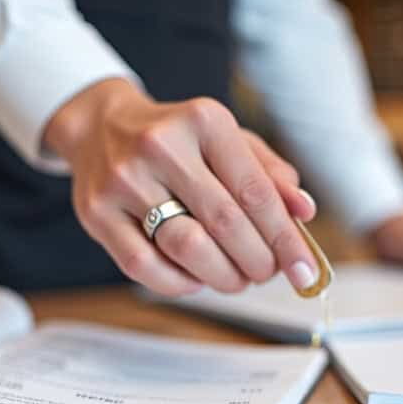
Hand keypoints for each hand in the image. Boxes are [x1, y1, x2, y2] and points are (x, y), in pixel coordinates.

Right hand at [45, 78, 317, 295]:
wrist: (101, 127)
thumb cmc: (178, 140)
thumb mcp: (228, 141)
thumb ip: (269, 174)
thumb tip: (305, 212)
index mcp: (204, 121)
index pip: (255, 191)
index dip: (286, 238)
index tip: (305, 270)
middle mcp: (161, 145)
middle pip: (225, 222)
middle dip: (257, 261)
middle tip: (266, 274)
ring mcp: (124, 179)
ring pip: (186, 247)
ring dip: (222, 276)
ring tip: (236, 280)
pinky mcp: (97, 211)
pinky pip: (144, 265)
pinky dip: (179, 283)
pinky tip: (195, 278)